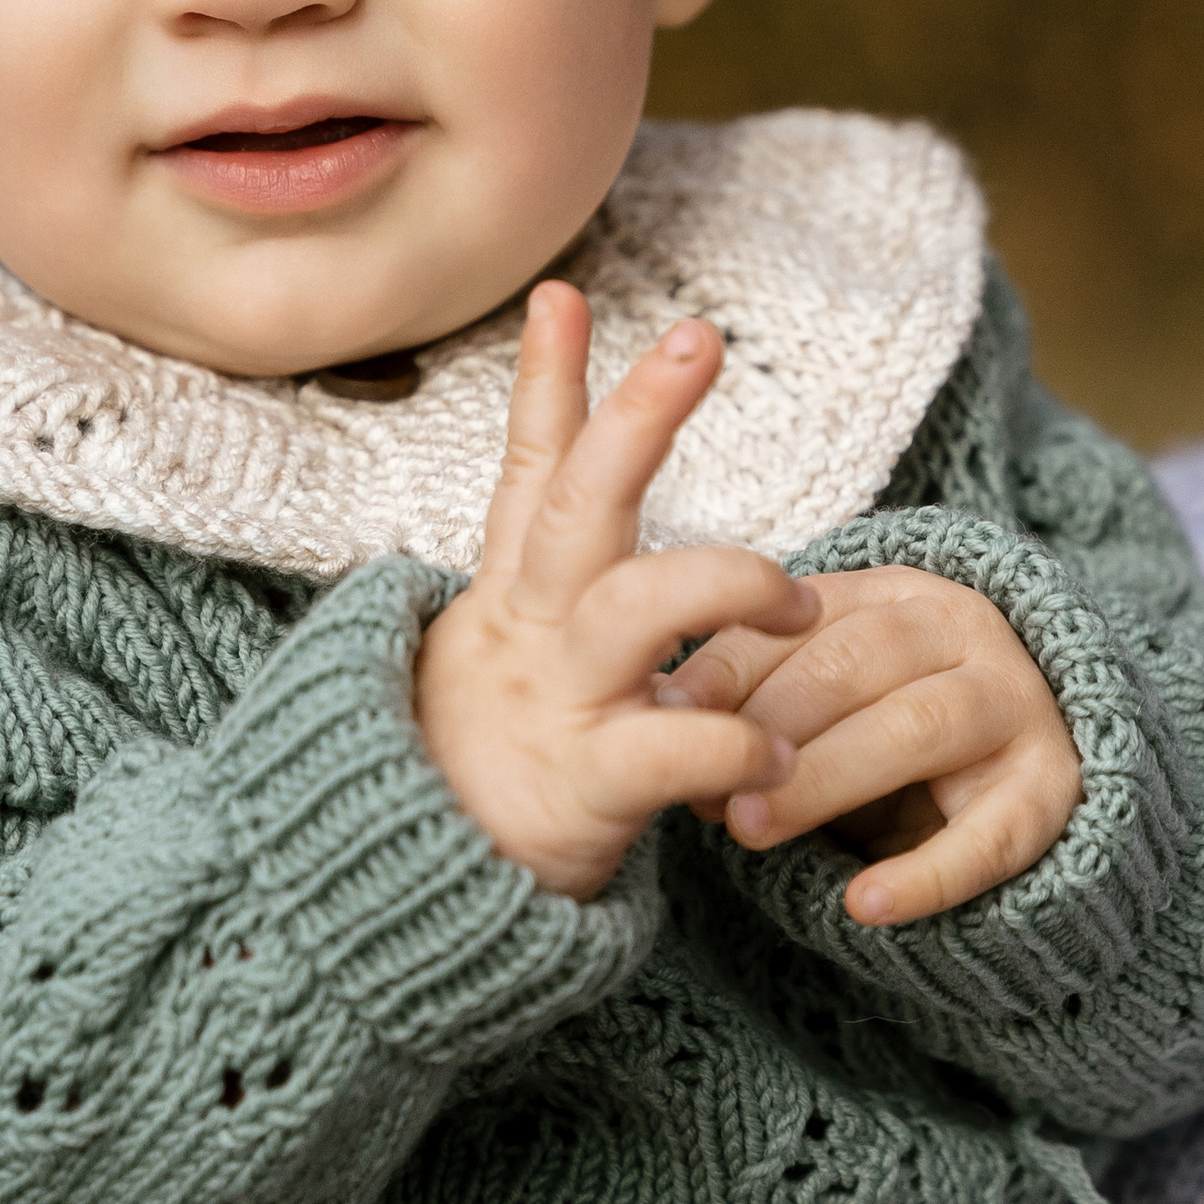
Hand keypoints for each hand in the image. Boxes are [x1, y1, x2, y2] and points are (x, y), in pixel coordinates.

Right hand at [417, 283, 817, 896]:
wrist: (402, 911)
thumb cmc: (482, 785)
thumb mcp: (508, 672)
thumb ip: (564, 616)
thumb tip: (632, 565)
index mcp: (514, 603)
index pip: (531, 475)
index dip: (549, 383)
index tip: (562, 292)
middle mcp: (528, 634)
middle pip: (577, 503)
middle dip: (637, 415)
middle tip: (698, 337)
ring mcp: (552, 703)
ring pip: (633, 602)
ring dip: (729, 581)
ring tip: (800, 606)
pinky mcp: (579, 787)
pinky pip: (669, 744)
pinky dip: (736, 742)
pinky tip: (780, 756)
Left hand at [662, 564, 1080, 924]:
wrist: (1016, 775)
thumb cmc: (883, 732)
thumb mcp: (820, 701)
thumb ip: (751, 698)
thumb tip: (657, 712)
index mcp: (896, 594)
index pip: (801, 617)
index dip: (729, 668)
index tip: (666, 717)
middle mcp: (964, 630)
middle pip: (856, 663)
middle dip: (770, 726)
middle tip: (706, 793)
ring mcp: (1017, 704)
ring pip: (916, 726)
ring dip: (825, 778)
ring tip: (752, 830)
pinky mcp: (1052, 788)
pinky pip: (992, 834)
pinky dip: (928, 874)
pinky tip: (866, 905)